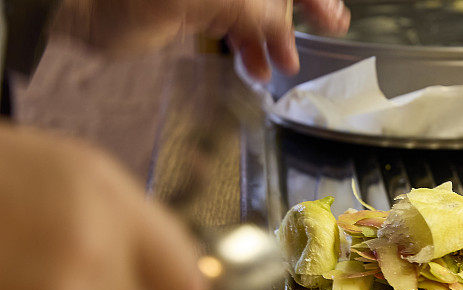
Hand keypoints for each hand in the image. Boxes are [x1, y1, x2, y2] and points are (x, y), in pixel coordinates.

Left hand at [56, 0, 350, 79]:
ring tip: (285, 66)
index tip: (336, 18)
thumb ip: (258, 10)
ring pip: (257, 14)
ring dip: (274, 41)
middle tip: (324, 36)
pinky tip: (257, 70)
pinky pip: (235, 30)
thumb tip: (285, 30)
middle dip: (297, 19)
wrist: (87, 7)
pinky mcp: (196, 14)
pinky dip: (249, 50)